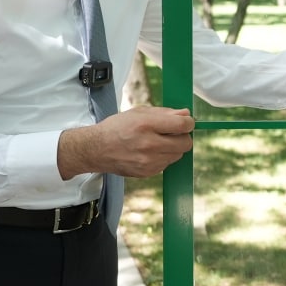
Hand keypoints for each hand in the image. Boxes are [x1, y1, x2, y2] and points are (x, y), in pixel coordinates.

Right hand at [58, 106, 194, 179]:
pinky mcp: (147, 173)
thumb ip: (165, 113)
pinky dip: (163, 157)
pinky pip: (167, 164)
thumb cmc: (118, 127)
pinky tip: (150, 152)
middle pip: (185, 143)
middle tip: (173, 132)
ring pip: (178, 155)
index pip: (182, 125)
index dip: (188, 122)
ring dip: (173, 148)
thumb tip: (186, 115)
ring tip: (157, 142)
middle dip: (183, 136)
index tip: (186, 122)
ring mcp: (148, 162)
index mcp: (146, 125)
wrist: (97, 149)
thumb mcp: (139, 113)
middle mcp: (149, 145)